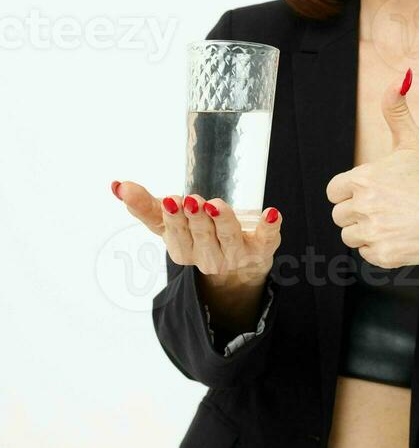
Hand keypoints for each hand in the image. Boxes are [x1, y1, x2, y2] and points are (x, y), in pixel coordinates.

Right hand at [110, 180, 281, 286]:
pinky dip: (270, 227)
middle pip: (200, 236)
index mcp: (183, 250)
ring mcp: (236, 254)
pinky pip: (267, 239)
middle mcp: (208, 257)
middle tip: (192, 198)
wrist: (240, 261)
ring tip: (217, 204)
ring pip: (228, 237)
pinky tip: (272, 213)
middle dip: (195, 217)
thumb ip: (145, 206)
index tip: (169, 199)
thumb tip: (116, 185)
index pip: (174, 234)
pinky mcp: (261, 248)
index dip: (171, 217)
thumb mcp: (171, 222)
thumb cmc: (200, 235)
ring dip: (223, 221)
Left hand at [326, 71, 418, 268]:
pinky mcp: (384, 256)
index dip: (350, 190)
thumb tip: (400, 78)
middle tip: (389, 206)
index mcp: (364, 178)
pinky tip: (401, 235)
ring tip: (395, 220)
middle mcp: (364, 206)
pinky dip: (379, 248)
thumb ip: (396, 110)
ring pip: (350, 236)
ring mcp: (374, 233)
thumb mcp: (415, 141)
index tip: (372, 190)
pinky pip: (366, 254)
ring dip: (366, 231)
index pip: (334, 190)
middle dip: (358, 211)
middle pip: (340, 214)